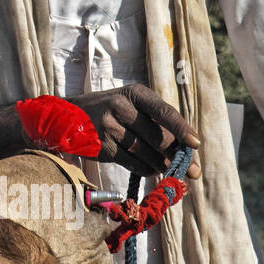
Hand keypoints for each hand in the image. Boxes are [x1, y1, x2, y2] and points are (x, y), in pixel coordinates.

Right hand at [69, 84, 201, 179]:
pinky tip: (150, 168)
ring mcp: (109, 126)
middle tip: (192, 171)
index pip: (164, 112)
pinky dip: (145, 168)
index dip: (181, 129)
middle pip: (157, 137)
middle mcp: (121, 107)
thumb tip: (185, 149)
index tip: (195, 144)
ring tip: (166, 168)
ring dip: (160, 164)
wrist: (68, 117)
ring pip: (146, 152)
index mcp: (135, 93)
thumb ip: (155, 121)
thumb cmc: (109, 110)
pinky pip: (132, 163)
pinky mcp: (101, 146)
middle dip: (176, 156)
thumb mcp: (131, 104)